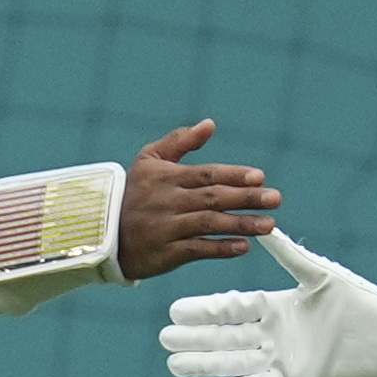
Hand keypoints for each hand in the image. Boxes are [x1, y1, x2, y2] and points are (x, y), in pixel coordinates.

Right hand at [115, 120, 278, 282]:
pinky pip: (197, 250)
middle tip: (275, 199)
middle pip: (213, 197)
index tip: (260, 177)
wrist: (102, 231)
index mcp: (167, 176)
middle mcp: (168, 201)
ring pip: (209, 223)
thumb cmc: (133, 193)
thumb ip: (180, 141)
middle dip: (246, 198)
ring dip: (240, 224)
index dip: (234, 175)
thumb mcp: (149, 160)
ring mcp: (167, 227)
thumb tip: (210, 124)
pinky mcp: (166, 253)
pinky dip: (220, 248)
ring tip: (269, 224)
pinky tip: (243, 247)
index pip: (206, 174)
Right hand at [161, 233, 376, 376]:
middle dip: (194, 338)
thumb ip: (290, 255)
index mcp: (277, 306)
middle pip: (224, 336)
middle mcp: (273, 334)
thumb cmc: (361, 301)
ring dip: (203, 364)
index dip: (203, 310)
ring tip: (172, 364)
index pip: (230, 308)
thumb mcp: (319, 276)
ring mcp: (280, 359)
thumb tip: (266, 227)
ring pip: (232, 362)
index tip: (174, 308)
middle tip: (162, 339)